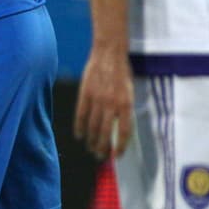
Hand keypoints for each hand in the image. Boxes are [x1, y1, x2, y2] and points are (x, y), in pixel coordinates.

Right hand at [73, 45, 133, 159]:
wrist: (109, 53)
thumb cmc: (121, 72)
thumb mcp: (129, 91)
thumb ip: (124, 109)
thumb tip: (118, 128)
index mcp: (126, 104)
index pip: (123, 131)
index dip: (120, 146)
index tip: (117, 155)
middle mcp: (111, 104)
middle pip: (105, 132)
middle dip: (102, 147)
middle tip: (100, 156)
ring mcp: (96, 98)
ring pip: (92, 126)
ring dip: (91, 140)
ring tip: (90, 148)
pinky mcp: (85, 93)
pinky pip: (81, 114)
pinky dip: (79, 126)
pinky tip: (79, 134)